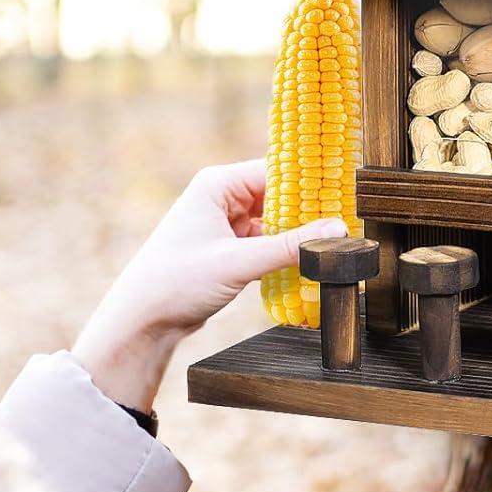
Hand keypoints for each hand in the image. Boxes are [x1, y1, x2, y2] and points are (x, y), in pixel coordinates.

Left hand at [72, 159, 345, 412]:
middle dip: (308, 211)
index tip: (346, 193)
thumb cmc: (177, 281)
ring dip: (298, 235)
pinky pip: (266, 243)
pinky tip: (309, 262)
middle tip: (347, 224)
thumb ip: (290, 247)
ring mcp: (224, 224)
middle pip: (278, 195)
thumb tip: (339, 230)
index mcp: (217, 185)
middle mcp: (221, 198)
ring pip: (274, 222)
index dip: (310, 181)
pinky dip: (284, 252)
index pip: (275, 171)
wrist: (143, 320)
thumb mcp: (238, 262)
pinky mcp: (228, 249)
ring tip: (335, 244)